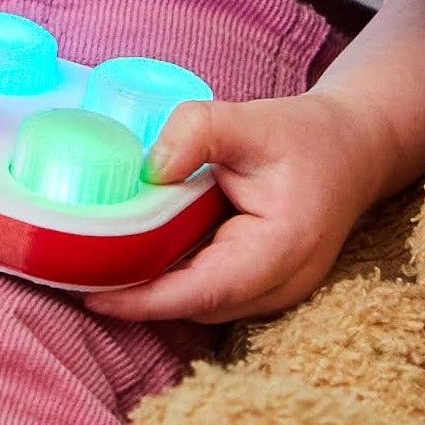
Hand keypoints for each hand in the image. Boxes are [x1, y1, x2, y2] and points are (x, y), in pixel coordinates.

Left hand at [84, 86, 402, 323]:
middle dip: (137, 299)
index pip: (205, 290)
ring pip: (200, 306)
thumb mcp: (251, 118)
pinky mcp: (263, 288)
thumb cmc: (306, 136)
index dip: (147, 300)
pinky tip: (133, 258)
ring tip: (92, 268)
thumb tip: (149, 168)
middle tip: (71, 276)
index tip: (93, 297)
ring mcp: (276, 294)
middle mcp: (282, 285)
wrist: (353, 149)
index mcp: (282, 249)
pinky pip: (209, 294)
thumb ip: (197, 129)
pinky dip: (171, 282)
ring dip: (151, 292)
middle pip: (197, 306)